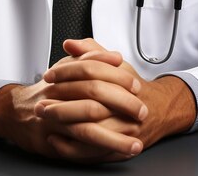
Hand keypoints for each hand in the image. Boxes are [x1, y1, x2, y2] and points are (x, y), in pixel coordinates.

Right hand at [0, 47, 147, 161]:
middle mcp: (59, 96)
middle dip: (121, 105)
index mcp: (65, 75)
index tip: (136, 85)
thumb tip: (115, 56)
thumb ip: (90, 57)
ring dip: (115, 139)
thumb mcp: (67, 67)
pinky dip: (99, 154)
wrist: (16, 112)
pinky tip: (116, 155)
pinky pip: (78, 151)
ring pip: (87, 129)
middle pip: (93, 97)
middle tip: (142, 111)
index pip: (93, 70)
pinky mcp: (52, 142)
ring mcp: (55, 120)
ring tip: (136, 143)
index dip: (117, 77)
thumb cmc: (49, 89)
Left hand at [35, 39, 197, 159]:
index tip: (49, 75)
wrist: (156, 112)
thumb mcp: (114, 64)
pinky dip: (71, 148)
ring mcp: (122, 129)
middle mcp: (124, 106)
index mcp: (121, 82)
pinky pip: (92, 153)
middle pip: (89, 104)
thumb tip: (70, 44)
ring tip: (45, 119)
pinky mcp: (119, 149)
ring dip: (63, 126)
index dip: (66, 72)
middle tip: (41, 103)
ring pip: (90, 130)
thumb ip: (91, 51)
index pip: (91, 72)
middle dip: (61, 105)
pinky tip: (55, 139)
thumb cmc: (130, 87)